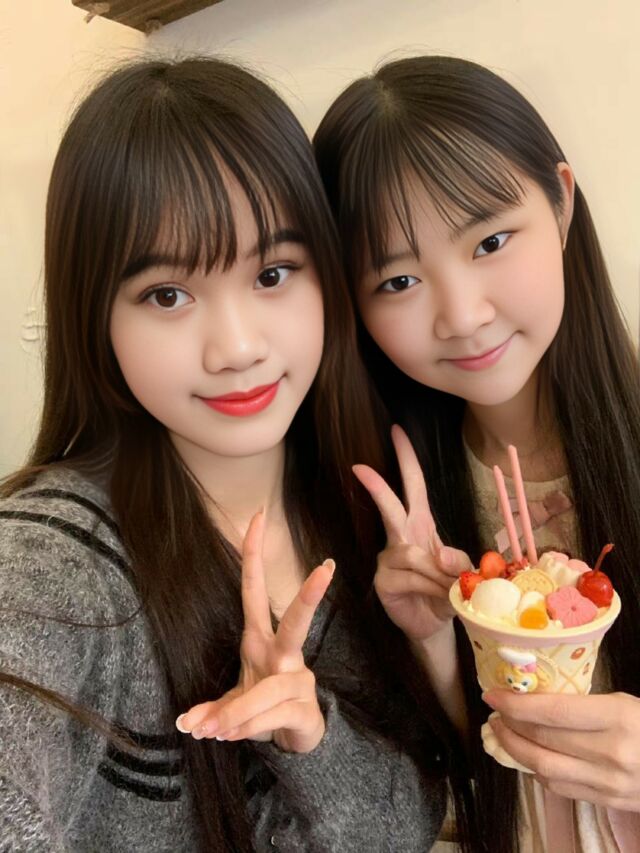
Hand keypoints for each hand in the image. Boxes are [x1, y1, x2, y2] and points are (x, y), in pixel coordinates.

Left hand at [176, 510, 333, 752]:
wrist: (295, 739)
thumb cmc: (263, 707)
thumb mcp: (233, 701)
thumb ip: (213, 708)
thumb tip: (186, 723)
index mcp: (261, 639)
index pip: (255, 588)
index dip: (254, 553)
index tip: (259, 516)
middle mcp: (283, 654)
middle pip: (296, 621)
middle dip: (310, 596)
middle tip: (326, 568)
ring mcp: (298, 680)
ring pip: (266, 691)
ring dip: (235, 712)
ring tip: (213, 730)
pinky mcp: (303, 708)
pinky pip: (269, 716)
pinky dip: (245, 727)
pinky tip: (231, 735)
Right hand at [353, 424, 472, 640]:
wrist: (434, 625)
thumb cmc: (446, 591)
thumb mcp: (462, 572)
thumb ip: (458, 560)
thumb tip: (440, 552)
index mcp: (421, 525)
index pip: (414, 485)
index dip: (406, 459)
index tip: (397, 431)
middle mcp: (401, 537)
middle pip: (390, 505)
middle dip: (377, 485)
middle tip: (359, 466)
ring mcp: (388, 558)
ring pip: (411, 552)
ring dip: (437, 572)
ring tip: (450, 588)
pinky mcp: (383, 581)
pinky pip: (409, 576)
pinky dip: (430, 586)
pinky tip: (436, 596)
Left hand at [484, 689, 639, 810]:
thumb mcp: (622, 703)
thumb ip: (581, 705)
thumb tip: (533, 700)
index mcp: (616, 717)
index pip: (551, 713)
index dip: (515, 705)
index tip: (491, 694)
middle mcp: (611, 752)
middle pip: (542, 740)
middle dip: (509, 724)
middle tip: (494, 712)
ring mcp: (609, 782)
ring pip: (544, 768)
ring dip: (514, 750)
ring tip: (502, 733)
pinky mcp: (608, 801)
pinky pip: (560, 787)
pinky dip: (537, 770)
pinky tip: (528, 756)